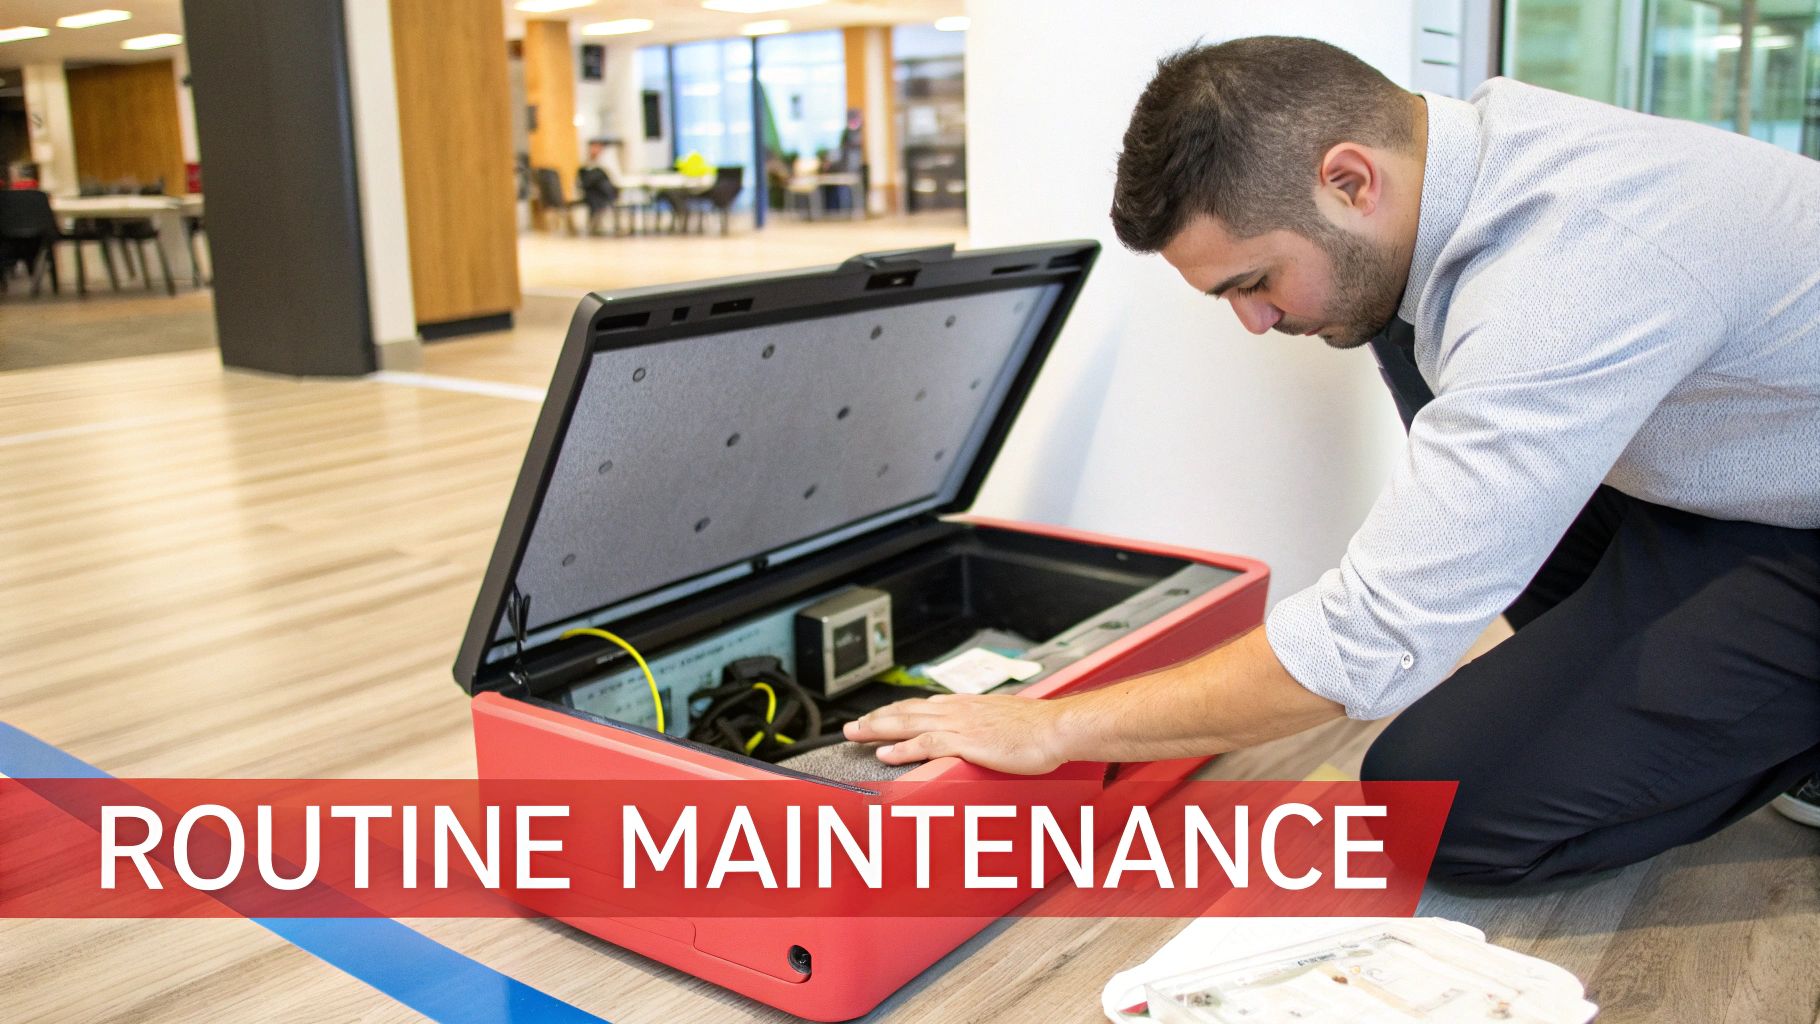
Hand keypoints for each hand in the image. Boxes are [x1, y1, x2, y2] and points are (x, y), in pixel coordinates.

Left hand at [841, 693, 1069, 774]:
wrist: (1056, 729)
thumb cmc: (1037, 729)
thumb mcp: (1004, 722)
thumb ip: (983, 726)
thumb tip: (976, 734)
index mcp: (966, 706)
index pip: (922, 707)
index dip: (895, 712)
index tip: (877, 717)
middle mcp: (958, 711)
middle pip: (907, 711)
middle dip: (876, 718)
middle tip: (851, 726)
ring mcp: (960, 725)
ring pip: (909, 723)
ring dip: (878, 729)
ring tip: (856, 734)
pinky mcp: (967, 742)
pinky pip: (927, 744)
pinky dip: (903, 748)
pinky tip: (886, 754)